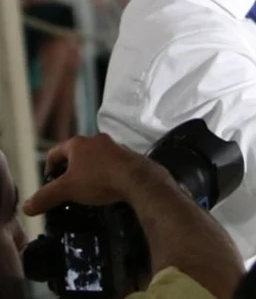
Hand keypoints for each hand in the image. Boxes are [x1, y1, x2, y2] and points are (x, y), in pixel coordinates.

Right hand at [22, 134, 160, 215]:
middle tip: (66, 188)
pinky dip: (104, 173)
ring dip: (87, 171)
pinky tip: (105, 186)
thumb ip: (45, 197)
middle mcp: (96, 140)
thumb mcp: (67, 190)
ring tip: (85, 189)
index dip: (48, 169)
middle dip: (68, 171)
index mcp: (78, 143)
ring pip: (93, 158)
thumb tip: (26, 207)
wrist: (137, 179)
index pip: (54, 153)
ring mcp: (114, 145)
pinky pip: (109, 163)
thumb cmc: (98, 179)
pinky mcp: (128, 155)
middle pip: (74, 155)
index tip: (49, 184)